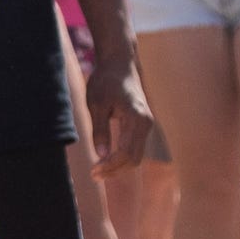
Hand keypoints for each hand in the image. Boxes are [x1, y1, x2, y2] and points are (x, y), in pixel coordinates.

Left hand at [84, 51, 152, 165]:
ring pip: (136, 156)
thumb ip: (100, 130)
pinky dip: (122, 158)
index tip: (93, 171)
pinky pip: (135, 148)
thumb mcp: (96, 103)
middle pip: (134, 160)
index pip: (126, 153)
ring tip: (98, 171)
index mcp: (136, 118)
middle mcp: (146, 124)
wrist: (119, 63)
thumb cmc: (106, 80)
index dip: (110, 167)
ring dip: (119, 167)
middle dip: (115, 171)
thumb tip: (101, 155)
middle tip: (94, 175)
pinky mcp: (142, 125)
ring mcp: (146, 125)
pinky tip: (106, 160)